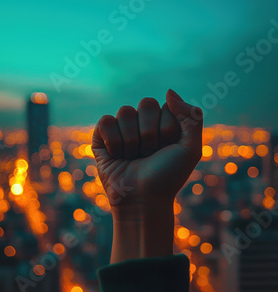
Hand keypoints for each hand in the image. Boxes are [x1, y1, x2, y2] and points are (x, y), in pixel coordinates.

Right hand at [92, 89, 202, 262]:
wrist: (143, 199)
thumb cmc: (168, 176)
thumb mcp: (191, 148)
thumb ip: (191, 116)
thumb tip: (168, 92)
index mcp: (164, 122)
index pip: (166, 106)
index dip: (168, 129)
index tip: (167, 149)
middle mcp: (143, 123)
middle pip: (146, 103)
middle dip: (151, 133)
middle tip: (150, 154)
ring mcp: (122, 129)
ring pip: (125, 111)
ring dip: (132, 140)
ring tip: (133, 157)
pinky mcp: (101, 137)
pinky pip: (106, 121)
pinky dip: (113, 140)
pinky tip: (116, 155)